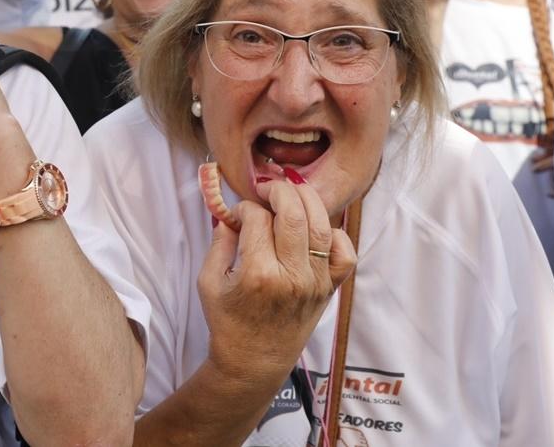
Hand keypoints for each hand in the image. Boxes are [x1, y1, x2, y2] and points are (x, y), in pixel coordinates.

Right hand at [199, 180, 355, 381]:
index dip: (245, 207)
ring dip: (306, 200)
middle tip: (265, 190)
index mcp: (257, 274)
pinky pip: (345, 252)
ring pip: (321, 225)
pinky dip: (334, 233)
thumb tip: (232, 212)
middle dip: (278, 190)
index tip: (238, 215)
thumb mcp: (208, 281)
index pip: (257, 218)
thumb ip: (219, 242)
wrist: (254, 362)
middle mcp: (291, 276)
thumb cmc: (228, 322)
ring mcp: (315, 283)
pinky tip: (313, 229)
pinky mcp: (329, 289)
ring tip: (290, 196)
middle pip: (294, 213)